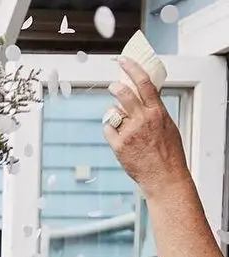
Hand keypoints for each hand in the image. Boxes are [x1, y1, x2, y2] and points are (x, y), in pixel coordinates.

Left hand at [105, 57, 187, 191]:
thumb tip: (143, 97)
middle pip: (123, 93)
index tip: (123, 61)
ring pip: (113, 112)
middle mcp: (143, 119)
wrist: (164, 176)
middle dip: (116, 87)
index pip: (143, 82)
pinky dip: (110, 129)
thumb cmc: (167, 152)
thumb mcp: (167, 124)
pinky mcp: (119, 145)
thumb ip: (154, 110)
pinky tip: (118, 136)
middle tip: (113, 86)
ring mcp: (129, 132)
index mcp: (157, 111)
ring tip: (121, 122)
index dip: (132, 68)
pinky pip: (108, 129)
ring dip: (113, 113)